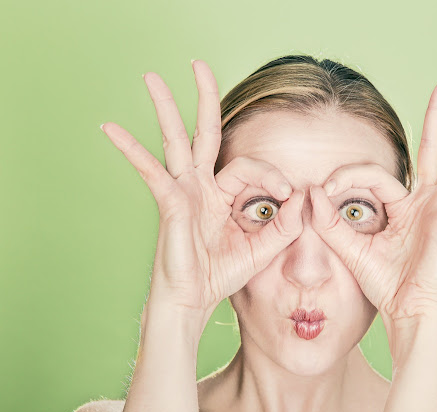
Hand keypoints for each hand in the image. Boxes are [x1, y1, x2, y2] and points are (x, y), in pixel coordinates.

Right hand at [100, 60, 303, 326]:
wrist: (194, 301)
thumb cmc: (222, 275)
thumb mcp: (263, 248)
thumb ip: (285, 225)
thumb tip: (304, 197)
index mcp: (223, 194)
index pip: (248, 166)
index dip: (272, 175)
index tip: (289, 196)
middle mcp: (201, 186)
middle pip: (203, 133)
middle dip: (204, 98)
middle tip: (198, 63)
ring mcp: (183, 192)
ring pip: (175, 141)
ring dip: (165, 108)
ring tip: (151, 77)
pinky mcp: (169, 204)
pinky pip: (152, 172)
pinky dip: (132, 151)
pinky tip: (111, 130)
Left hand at [309, 76, 436, 321]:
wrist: (404, 314)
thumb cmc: (384, 284)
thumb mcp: (350, 249)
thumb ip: (330, 221)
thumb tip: (311, 191)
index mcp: (403, 205)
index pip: (374, 175)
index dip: (346, 177)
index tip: (324, 191)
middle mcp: (425, 202)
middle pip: (432, 149)